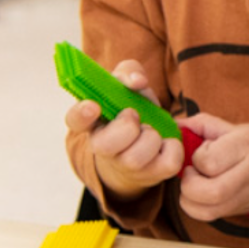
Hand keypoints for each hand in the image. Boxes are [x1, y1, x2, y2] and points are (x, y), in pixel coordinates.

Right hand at [63, 59, 182, 199]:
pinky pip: (168, 162)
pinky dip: (174, 147)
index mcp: (91, 121)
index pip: (74, 120)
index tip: (93, 106)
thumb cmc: (133, 110)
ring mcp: (125, 165)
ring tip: (151, 130)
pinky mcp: (151, 175)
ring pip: (137, 156)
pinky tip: (166, 142)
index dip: (81, 114)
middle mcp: (102, 147)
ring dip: (151, 136)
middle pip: (107, 144)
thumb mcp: (127, 86)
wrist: (147, 143)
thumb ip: (128, 72)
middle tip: (135, 115)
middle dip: (127, 125)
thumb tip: (137, 82)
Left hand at [178, 114, 248, 219]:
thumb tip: (175, 125)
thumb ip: (204, 125)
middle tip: (193, 172)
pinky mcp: (244, 211)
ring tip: (197, 184)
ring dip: (190, 199)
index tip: (204, 150)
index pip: (207, 162)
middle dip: (188, 183)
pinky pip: (211, 216)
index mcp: (246, 147)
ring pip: (205, 211)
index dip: (197, 157)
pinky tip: (207, 192)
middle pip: (206, 192)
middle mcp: (248, 175)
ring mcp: (247, 197)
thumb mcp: (239, 127)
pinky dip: (200, 207)